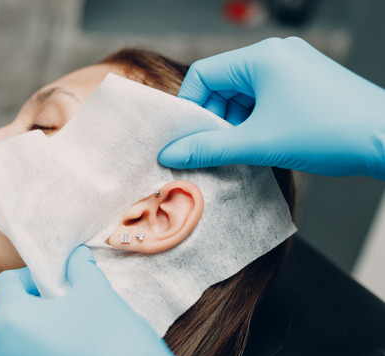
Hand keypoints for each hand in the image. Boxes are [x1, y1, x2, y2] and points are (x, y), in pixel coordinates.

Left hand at [0, 246, 230, 355]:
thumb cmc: (115, 345)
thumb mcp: (97, 293)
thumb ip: (80, 270)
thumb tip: (77, 256)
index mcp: (8, 321)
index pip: (6, 283)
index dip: (32, 277)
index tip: (57, 283)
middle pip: (7, 320)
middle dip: (33, 311)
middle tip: (67, 310)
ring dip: (36, 345)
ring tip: (73, 343)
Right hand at [158, 37, 384, 179]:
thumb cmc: (330, 132)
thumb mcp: (258, 143)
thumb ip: (209, 149)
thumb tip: (171, 154)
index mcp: (262, 57)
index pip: (203, 74)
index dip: (190, 108)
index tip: (188, 138)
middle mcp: (277, 54)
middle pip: (223, 85)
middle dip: (214, 119)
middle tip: (214, 150)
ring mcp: (295, 66)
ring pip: (245, 94)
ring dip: (235, 123)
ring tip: (242, 151)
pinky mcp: (307, 82)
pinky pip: (266, 98)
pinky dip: (256, 121)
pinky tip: (263, 144)